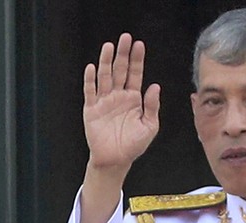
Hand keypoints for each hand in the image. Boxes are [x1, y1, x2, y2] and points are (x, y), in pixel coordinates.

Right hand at [83, 33, 160, 169]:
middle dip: (122, 54)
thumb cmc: (134, 145)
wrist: (116, 160)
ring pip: (105, 77)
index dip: (137, 60)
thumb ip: (152, 106)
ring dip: (106, 62)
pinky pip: (90, 92)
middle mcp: (118, 96)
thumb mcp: (149, 126)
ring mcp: (104, 102)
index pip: (135, 74)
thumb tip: (155, 86)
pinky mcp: (91, 110)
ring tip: (109, 46)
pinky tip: (92, 68)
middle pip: (120, 70)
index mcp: (133, 99)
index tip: (139, 45)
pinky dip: (90, 80)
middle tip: (125, 38)